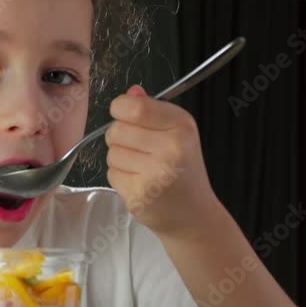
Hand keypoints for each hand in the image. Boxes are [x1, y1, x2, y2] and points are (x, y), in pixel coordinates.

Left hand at [105, 84, 220, 236]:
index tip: (126, 117)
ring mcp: (155, 174)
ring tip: (142, 168)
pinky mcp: (139, 195)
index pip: (133, 107)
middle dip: (119, 138)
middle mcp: (171, 148)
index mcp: (181, 125)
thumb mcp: (177, 133)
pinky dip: (120, 178)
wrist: (193, 214)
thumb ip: (151, 110)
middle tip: (139, 149)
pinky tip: (139, 183)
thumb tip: (131, 92)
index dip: (120, 109)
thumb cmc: (182, 169)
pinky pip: (112, 174)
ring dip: (120, 159)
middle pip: (116, 130)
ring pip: (112, 153)